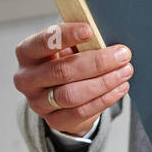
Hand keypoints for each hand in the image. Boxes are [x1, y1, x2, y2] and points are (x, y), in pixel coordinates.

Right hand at [14, 23, 132, 136]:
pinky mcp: (53, 121)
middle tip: (122, 55)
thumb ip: (79, 42)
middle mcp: (27, 78)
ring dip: (103, 82)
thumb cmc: (66, 62)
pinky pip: (81, 112)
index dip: (67, 36)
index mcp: (27, 52)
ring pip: (72, 94)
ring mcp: (38, 102)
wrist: (60, 96)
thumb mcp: (68, 48)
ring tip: (124, 72)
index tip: (90, 31)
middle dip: (97, 62)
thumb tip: (103, 38)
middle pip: (63, 71)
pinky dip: (104, 100)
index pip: (44, 42)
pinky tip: (120, 88)